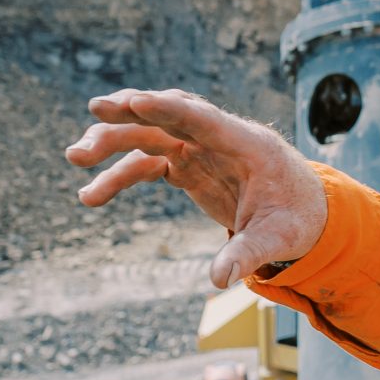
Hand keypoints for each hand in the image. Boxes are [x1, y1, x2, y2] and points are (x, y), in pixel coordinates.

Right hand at [66, 89, 327, 288]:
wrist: (305, 213)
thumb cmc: (297, 219)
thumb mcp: (278, 239)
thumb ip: (249, 254)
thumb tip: (221, 280)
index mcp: (248, 144)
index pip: (204, 119)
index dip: (169, 108)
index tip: (133, 100)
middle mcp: (220, 139)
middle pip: (170, 116)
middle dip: (132, 112)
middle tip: (95, 111)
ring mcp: (202, 150)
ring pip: (150, 136)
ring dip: (113, 143)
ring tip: (75, 157)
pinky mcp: (189, 166)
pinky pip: (148, 163)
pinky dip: (119, 176)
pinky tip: (91, 196)